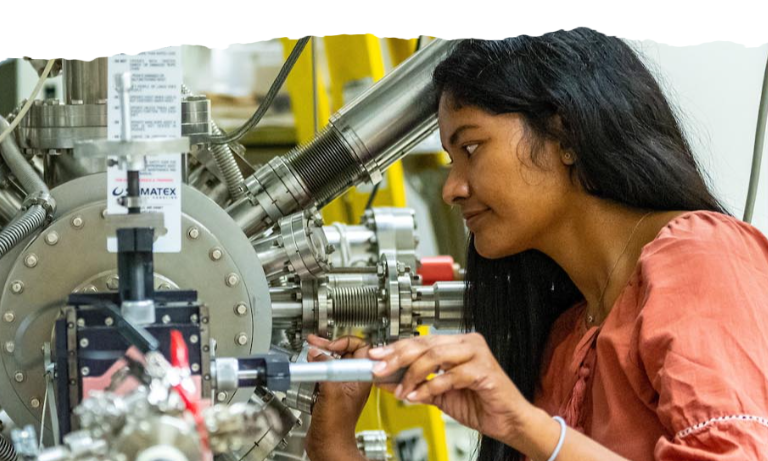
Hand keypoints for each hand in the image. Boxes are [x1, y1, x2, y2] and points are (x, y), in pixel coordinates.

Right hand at [304, 334, 370, 460]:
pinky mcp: (330, 393)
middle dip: (329, 345)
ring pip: (333, 362)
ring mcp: (341, 386)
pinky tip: (308, 367)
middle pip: (345, 353)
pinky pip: (324, 374)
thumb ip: (326, 369)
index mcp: (362, 378)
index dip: (345, 342)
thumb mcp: (331, 392)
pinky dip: (316, 368)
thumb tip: (317, 353)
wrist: (326, 445)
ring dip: (320, 355)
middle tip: (314, 341)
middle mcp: (353, 380)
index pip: (361, 348)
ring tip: (309, 351)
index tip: (330, 345)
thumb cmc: (335, 426)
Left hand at [369, 333, 535, 446]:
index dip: (395, 348)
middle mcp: (467, 343)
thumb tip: (386, 379)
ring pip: (435, 356)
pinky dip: (430, 387)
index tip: (375, 357)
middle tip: (380, 369)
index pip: (420, 340)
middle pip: (424, 344)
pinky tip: (418, 396)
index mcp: (456, 343)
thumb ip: (415, 385)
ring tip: (402, 390)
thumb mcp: (438, 394)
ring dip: (413, 374)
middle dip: (397, 357)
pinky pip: (450, 376)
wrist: (507, 422)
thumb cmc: (479, 404)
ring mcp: (477, 354)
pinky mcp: (484, 370)